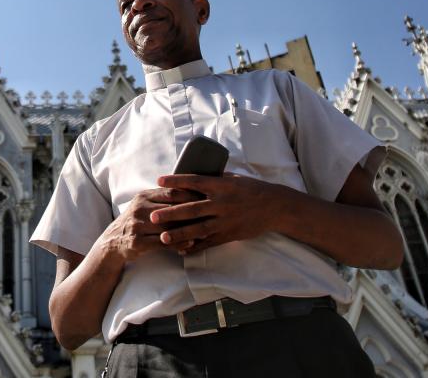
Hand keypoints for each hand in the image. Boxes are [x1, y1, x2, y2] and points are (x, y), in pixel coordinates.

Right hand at [95, 187, 204, 262]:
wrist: (113, 241)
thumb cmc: (136, 221)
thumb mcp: (144, 204)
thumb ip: (162, 198)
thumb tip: (189, 188)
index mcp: (143, 196)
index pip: (171, 192)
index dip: (190, 194)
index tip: (208, 196)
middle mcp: (139, 208)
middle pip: (171, 208)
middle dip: (192, 212)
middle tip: (211, 214)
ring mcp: (137, 226)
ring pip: (168, 226)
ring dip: (187, 230)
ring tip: (204, 231)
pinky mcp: (137, 242)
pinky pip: (162, 242)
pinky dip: (177, 243)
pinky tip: (189, 244)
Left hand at [151, 173, 298, 254]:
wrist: (275, 207)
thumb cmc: (252, 189)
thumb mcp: (233, 179)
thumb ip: (213, 179)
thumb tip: (192, 177)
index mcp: (221, 185)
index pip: (194, 182)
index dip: (176, 181)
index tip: (159, 181)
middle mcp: (222, 203)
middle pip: (192, 209)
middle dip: (171, 214)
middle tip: (153, 217)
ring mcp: (225, 220)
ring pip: (198, 229)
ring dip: (179, 234)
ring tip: (163, 238)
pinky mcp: (229, 234)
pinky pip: (209, 242)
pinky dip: (195, 246)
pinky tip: (181, 250)